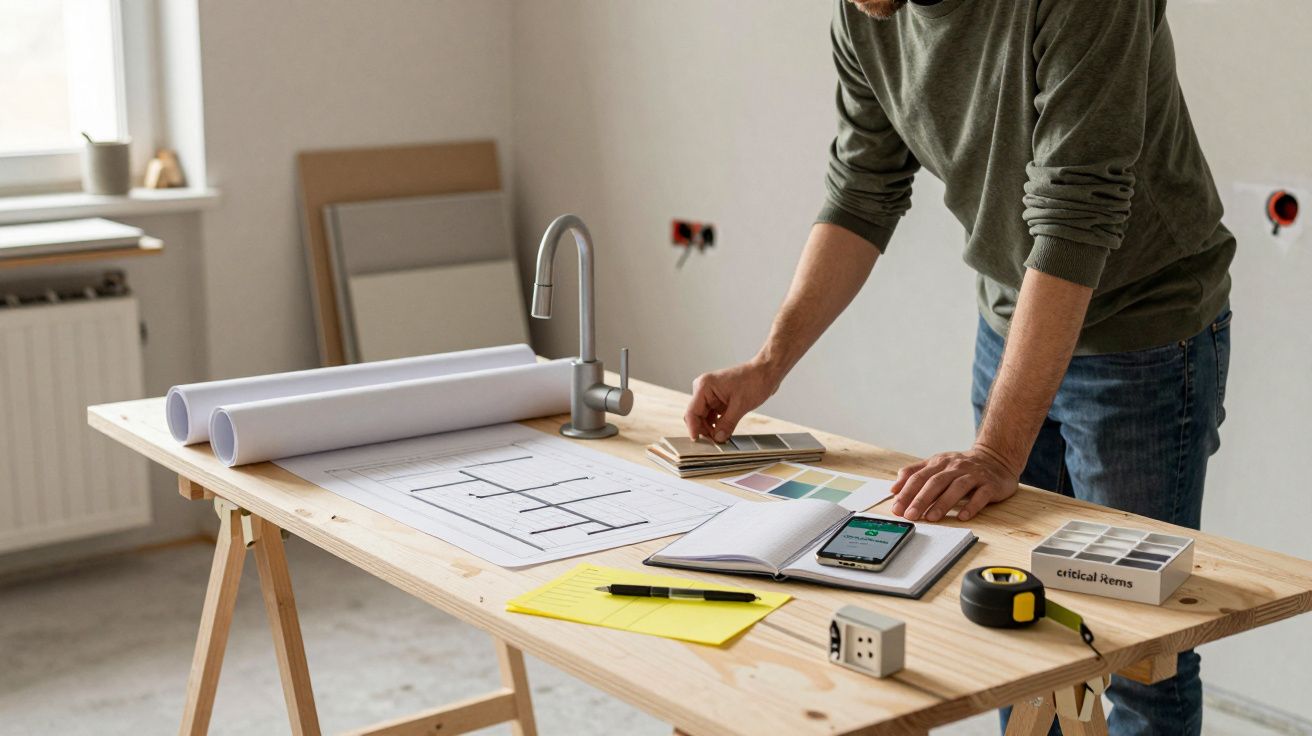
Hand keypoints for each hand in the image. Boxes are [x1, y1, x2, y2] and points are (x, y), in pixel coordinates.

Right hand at [684, 361, 780, 441]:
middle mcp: (704, 389)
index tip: (698, 442)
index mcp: (704, 386)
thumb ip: (727, 424)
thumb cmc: (754, 380)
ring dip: (711, 429)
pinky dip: (717, 424)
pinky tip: (724, 432)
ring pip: (704, 417)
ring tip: (721, 439)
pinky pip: (712, 415)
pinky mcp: (718, 399)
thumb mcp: (740, 405)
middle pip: (696, 416)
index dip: (694, 429)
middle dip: (704, 430)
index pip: (692, 412)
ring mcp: (710, 394)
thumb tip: (718, 438)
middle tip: (715, 443)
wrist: (766, 372)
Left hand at [889, 444, 1019, 522]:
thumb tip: (894, 488)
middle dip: (920, 499)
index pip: (919, 477)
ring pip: (956, 488)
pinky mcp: (990, 484)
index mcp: (939, 462)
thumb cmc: (962, 466)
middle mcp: (955, 467)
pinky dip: (971, 506)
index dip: (906, 492)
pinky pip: (981, 495)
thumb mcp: (937, 465)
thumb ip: (915, 473)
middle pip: (935, 482)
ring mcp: (974, 475)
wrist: (996, 458)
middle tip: (910, 515)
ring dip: (942, 503)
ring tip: (931, 518)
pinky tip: (962, 516)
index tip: (896, 507)